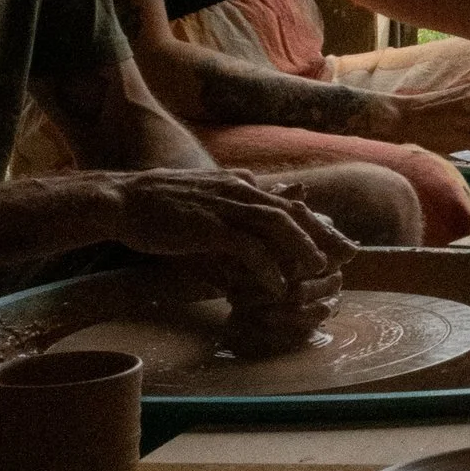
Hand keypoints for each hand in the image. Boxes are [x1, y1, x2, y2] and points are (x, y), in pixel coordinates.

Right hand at [104, 169, 353, 310]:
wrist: (122, 201)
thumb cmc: (159, 205)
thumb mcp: (204, 197)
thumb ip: (231, 199)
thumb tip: (252, 200)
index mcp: (239, 185)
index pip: (288, 202)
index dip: (317, 221)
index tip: (339, 240)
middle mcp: (238, 190)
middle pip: (292, 211)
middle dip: (323, 233)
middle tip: (348, 254)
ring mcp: (224, 206)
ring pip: (276, 225)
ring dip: (300, 248)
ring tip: (317, 270)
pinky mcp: (207, 226)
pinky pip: (246, 246)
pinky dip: (265, 266)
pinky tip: (276, 285)